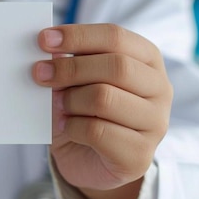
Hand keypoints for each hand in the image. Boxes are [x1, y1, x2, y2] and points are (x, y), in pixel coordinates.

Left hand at [32, 24, 172, 198]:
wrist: (89, 162)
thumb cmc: (84, 113)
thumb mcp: (74, 83)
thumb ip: (67, 63)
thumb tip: (49, 50)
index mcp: (147, 59)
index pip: (115, 37)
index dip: (78, 36)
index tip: (43, 40)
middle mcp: (159, 88)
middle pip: (116, 66)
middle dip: (70, 68)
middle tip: (39, 73)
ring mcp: (154, 123)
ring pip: (105, 98)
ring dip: (70, 101)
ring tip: (59, 106)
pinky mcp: (140, 154)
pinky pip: (97, 131)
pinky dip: (72, 127)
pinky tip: (67, 128)